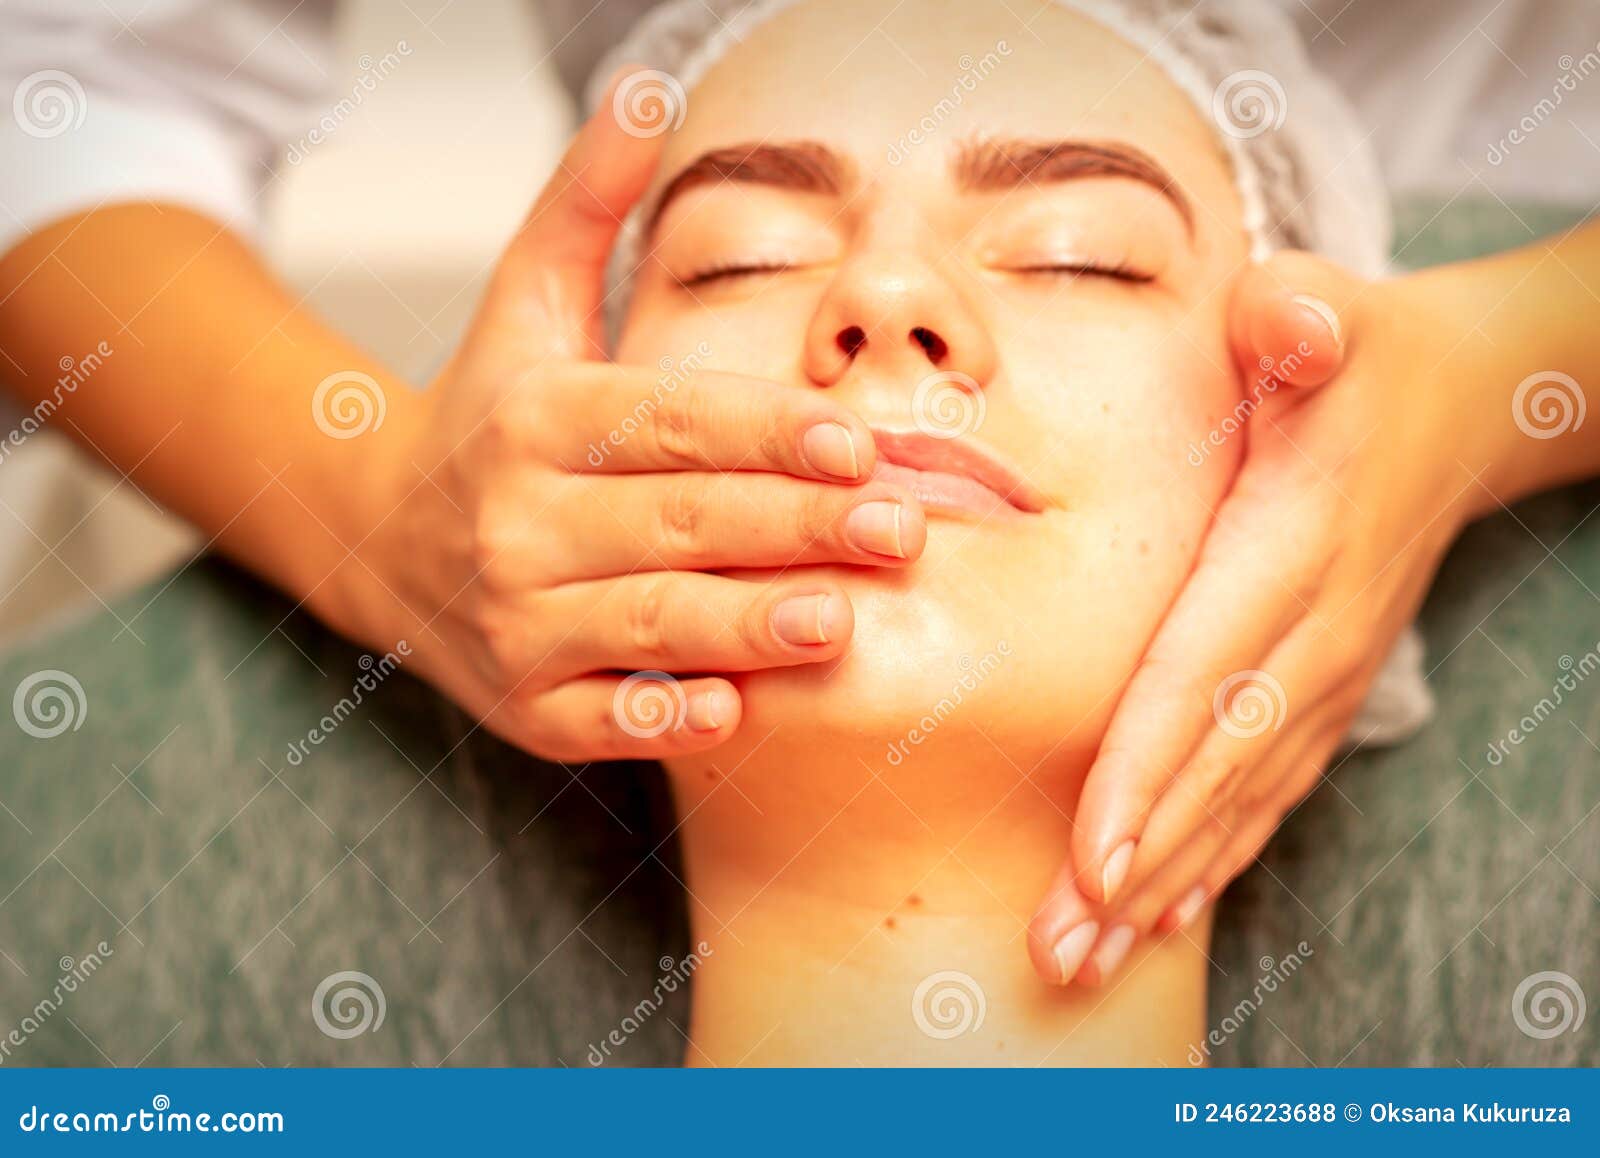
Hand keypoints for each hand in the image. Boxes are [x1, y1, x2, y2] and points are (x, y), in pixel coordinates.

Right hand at [340, 76, 924, 761]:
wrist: (379, 535)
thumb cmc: (488, 413)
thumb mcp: (524, 300)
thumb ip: (588, 201)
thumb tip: (649, 87)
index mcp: (536, 416)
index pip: (666, 420)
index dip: (761, 432)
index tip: (856, 441)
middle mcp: (518, 519)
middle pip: (675, 520)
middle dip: (791, 525)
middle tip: (899, 529)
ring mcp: (516, 618)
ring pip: (647, 621)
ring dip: (743, 622)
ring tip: (840, 619)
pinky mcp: (524, 702)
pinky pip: (600, 718)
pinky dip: (663, 718)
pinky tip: (738, 713)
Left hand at [1028, 251, 1487, 985]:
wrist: (1462, 405)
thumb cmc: (1359, 354)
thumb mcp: (1331, 314)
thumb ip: (1302, 321)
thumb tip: (1284, 320)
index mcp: (1292, 546)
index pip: (1206, 672)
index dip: (1152, 766)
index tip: (1096, 856)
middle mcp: (1311, 633)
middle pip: (1212, 768)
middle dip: (1133, 865)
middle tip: (1058, 953)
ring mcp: (1323, 674)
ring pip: (1237, 800)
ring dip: (1159, 886)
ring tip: (1081, 964)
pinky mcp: (1321, 690)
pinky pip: (1266, 791)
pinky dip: (1213, 857)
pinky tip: (1159, 916)